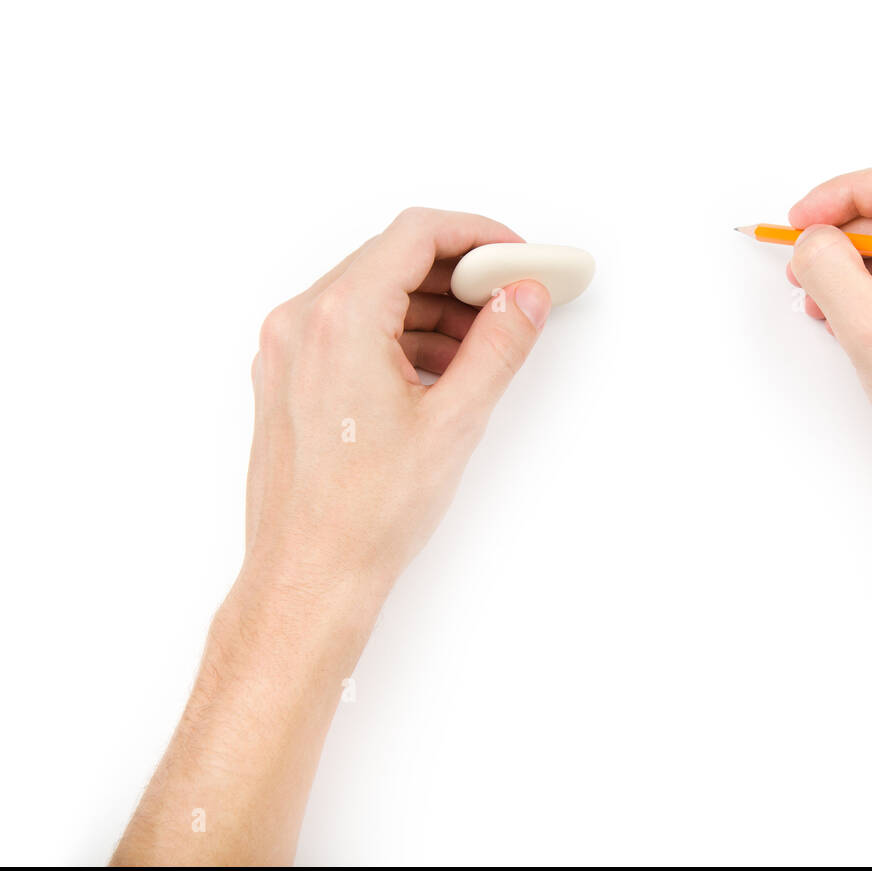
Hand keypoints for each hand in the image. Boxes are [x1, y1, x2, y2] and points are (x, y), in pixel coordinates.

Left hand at [240, 208, 550, 628]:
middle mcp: (301, 323)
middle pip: (390, 259)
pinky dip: (398, 334)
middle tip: (510, 297)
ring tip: (484, 342)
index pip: (414, 235)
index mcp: (339, 320)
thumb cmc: (366, 513)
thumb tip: (525, 298)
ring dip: (431, 307)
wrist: (310, 573)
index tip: (513, 255)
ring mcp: (286, 351)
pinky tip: (441, 369)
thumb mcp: (454, 421)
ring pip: (370, 295)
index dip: (476, 235)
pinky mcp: (288, 379)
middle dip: (458, 274)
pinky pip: (348, 329)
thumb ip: (498, 346)